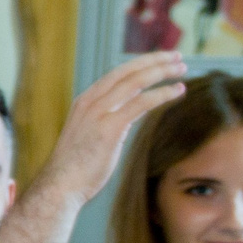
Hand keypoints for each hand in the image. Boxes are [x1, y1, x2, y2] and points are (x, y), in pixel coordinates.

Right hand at [30, 52, 187, 205]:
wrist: (60, 186)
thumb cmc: (75, 169)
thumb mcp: (88, 136)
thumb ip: (106, 121)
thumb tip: (126, 116)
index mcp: (85, 101)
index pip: (117, 73)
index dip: (141, 64)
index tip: (160, 60)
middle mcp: (90, 101)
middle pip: (127, 71)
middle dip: (154, 60)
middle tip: (178, 56)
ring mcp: (98, 113)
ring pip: (136, 82)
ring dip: (162, 72)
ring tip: (183, 68)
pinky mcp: (110, 127)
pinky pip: (141, 103)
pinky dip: (162, 93)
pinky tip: (178, 90)